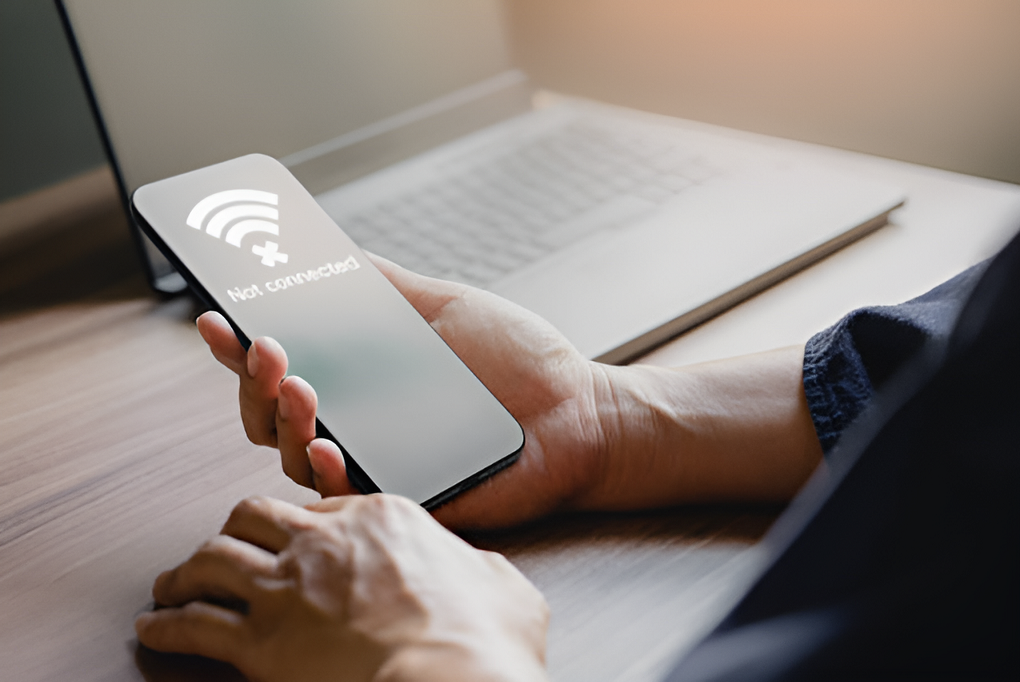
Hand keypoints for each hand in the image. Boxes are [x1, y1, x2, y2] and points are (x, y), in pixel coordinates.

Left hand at [135, 495, 548, 681]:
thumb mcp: (504, 587)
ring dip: (186, 571)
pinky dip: (166, 626)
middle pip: (254, 515)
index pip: (321, 504)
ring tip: (172, 581)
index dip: (299, 521)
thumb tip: (483, 574)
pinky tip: (155, 629)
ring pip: (212, 559)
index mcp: (382, 518)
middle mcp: (325, 542)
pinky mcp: (261, 641)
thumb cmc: (479, 641)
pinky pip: (193, 625)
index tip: (289, 531)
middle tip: (222, 542)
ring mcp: (287, 588)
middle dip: (232, 528)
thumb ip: (481, 569)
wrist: (446, 681)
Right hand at [198, 254, 614, 528]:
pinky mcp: (406, 501)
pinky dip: (328, 473)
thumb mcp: (444, 308)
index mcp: (359, 382)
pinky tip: (326, 445)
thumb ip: (388, 286)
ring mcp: (377, 465)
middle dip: (253, 382)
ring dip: (282, 422)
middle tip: (262, 345)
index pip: (280, 370)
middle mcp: (356, 426)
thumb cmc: (516, 361)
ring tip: (297, 385)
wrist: (578, 410)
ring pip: (297, 460)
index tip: (216, 317)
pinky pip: (351, 499)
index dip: (238, 349)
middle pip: (271, 417)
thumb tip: (334, 250)